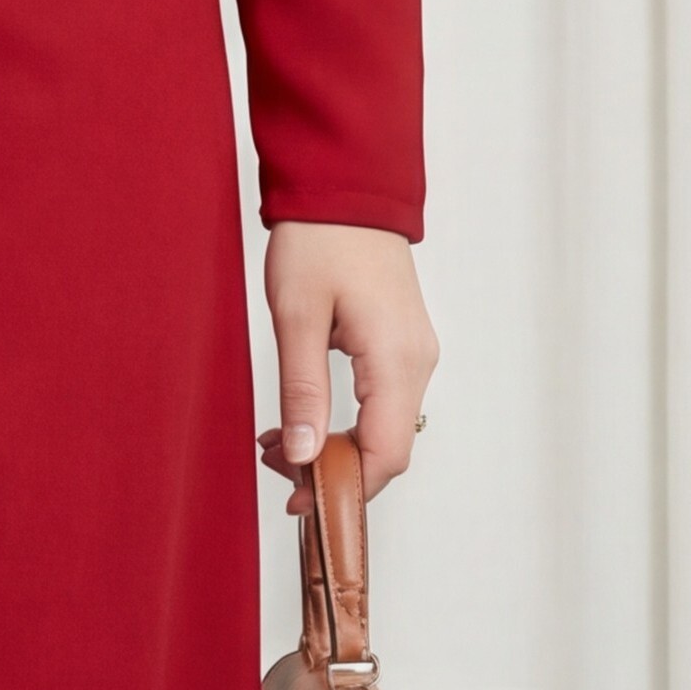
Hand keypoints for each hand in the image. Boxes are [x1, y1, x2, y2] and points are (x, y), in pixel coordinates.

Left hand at [264, 223, 436, 498]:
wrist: (346, 189)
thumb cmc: (319, 241)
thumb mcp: (296, 316)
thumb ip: (303, 390)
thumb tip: (301, 455)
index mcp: (395, 359)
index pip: (385, 454)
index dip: (344, 489)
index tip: (298, 500)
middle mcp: (417, 363)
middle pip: (388, 450)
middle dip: (333, 472)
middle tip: (274, 467)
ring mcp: (415, 355)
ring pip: (385, 430)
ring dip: (336, 449)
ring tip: (278, 442)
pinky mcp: (404, 347)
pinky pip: (384, 405)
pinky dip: (347, 424)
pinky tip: (305, 418)